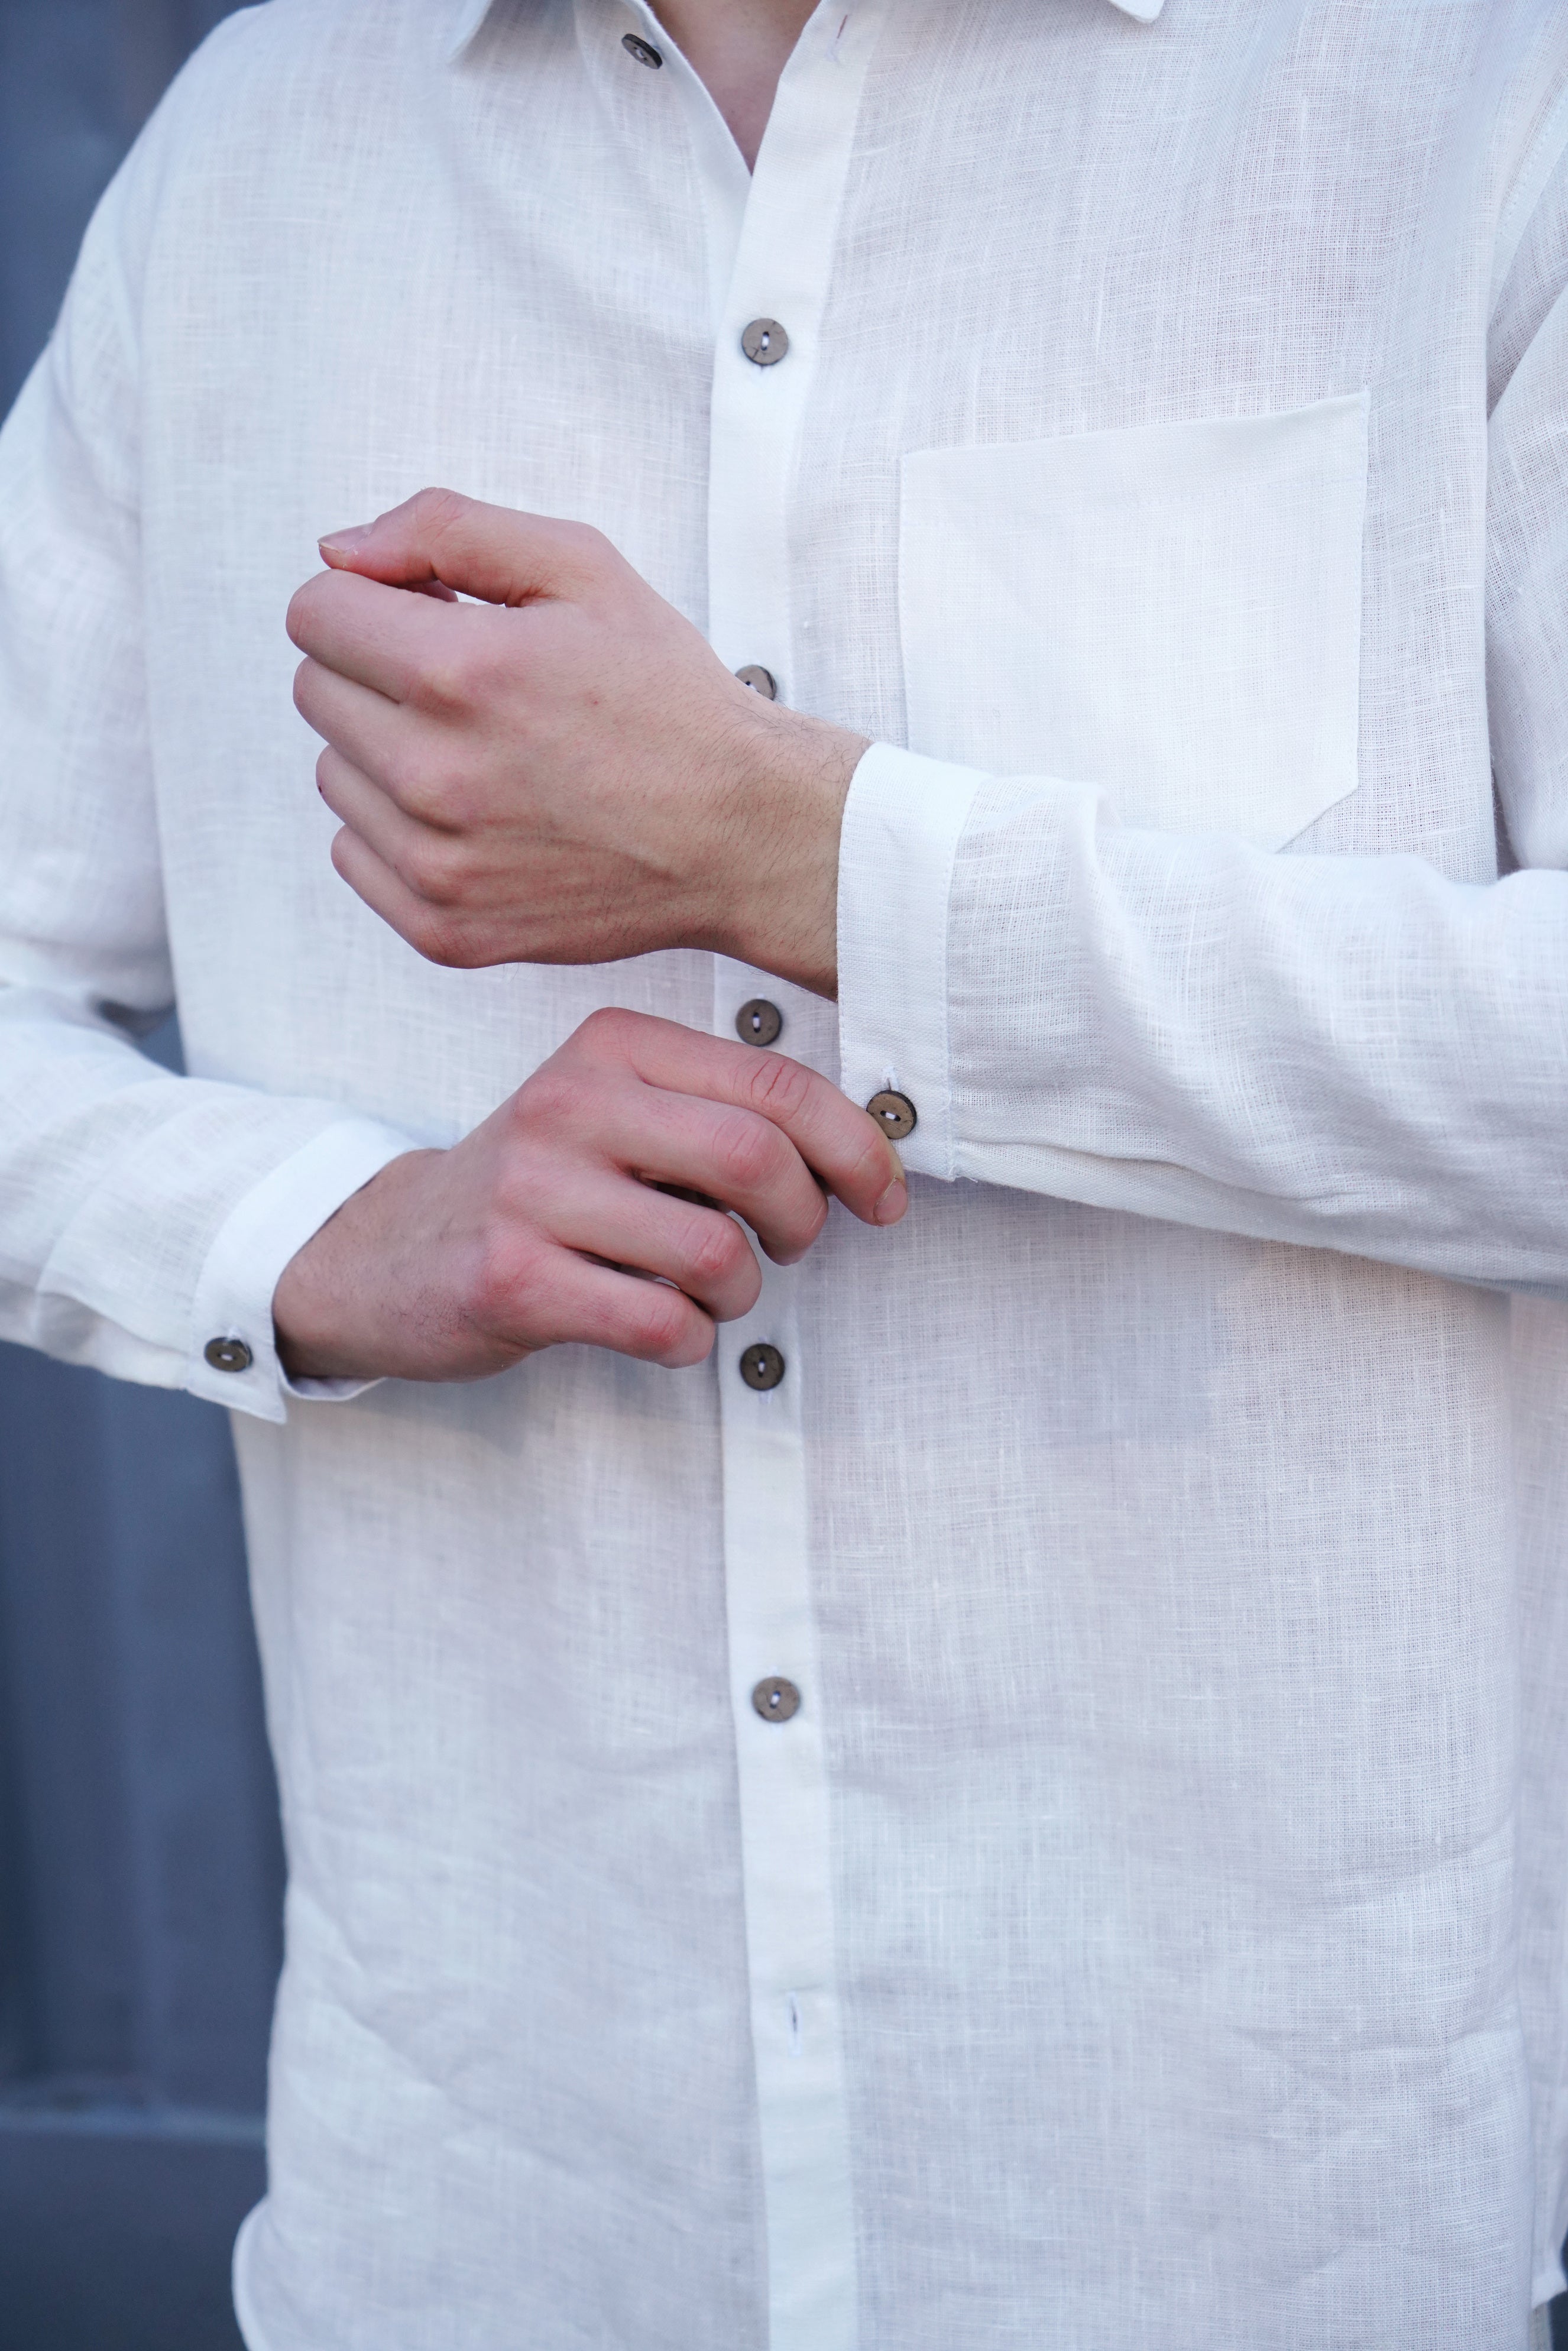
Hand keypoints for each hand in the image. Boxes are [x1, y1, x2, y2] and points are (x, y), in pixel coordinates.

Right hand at [272, 1008, 906, 1382]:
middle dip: (805, 1222)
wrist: (390, 1251)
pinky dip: (688, 1341)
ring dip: (739, 1293)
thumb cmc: (538, 1187)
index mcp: (612, 1046)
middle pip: (759, 1160)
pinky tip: (659, 1328)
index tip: (882, 1197)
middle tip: (788, 1247)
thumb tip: (860, 1152)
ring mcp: (533, 1191)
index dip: (856, 1147)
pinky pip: (661, 1323)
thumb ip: (719, 1112)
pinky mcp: (513, 1278)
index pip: (776, 1083)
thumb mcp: (617, 1113)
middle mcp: (569, 1102)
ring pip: (716, 1253)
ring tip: (705, 1292)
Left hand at [285, 491, 866, 997]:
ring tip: (484, 755)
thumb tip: (340, 552)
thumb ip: (447, 530)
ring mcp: (437, 862)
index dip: (370, 602)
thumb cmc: (669, 702)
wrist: (741, 835)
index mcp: (461, 673)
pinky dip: (397, 830)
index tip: (425, 618)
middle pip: (316, 690)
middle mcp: (436, 774)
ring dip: (387, 753)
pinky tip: (476, 815)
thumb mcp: (581, 567)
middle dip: (377, 671)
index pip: (316, 612)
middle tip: (470, 689)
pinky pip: (354, 855)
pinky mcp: (444, 927)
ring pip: (334, 774)